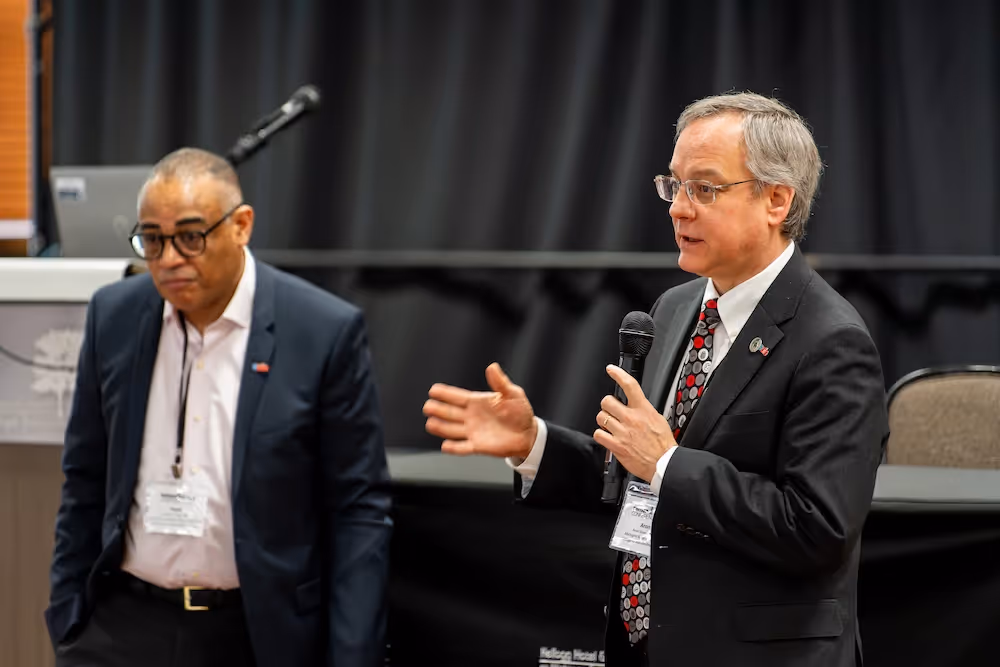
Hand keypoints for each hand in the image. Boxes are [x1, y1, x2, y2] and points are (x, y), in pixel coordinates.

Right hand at [423, 363, 537, 458]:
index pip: (457, 396)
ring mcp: (472, 431)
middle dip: (438, 409)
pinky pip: (462, 447)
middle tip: (428, 406)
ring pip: (452, 429)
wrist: (527, 433)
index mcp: (477, 402)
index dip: (445, 393)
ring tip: (430, 423)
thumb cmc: (520, 412)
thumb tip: (492, 367)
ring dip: (441, 427)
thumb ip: (500, 382)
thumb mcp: (513, 394)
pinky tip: (445, 445)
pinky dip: (453, 448)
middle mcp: (471, 416)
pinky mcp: (477, 446)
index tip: (433, 390)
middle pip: (450, 412)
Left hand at [594, 365, 676, 481]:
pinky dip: (600, 435)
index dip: (618, 374)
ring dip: (604, 420)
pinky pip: (598, 434)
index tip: (611, 369)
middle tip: (612, 410)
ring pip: (601, 417)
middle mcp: (631, 419)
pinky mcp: (616, 446)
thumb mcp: (658, 419)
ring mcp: (622, 432)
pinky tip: (607, 436)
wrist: (663, 463)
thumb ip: (644, 410)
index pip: (630, 385)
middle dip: (608, 405)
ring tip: (611, 425)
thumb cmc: (663, 445)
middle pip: (607, 401)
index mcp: (643, 410)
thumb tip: (636, 405)